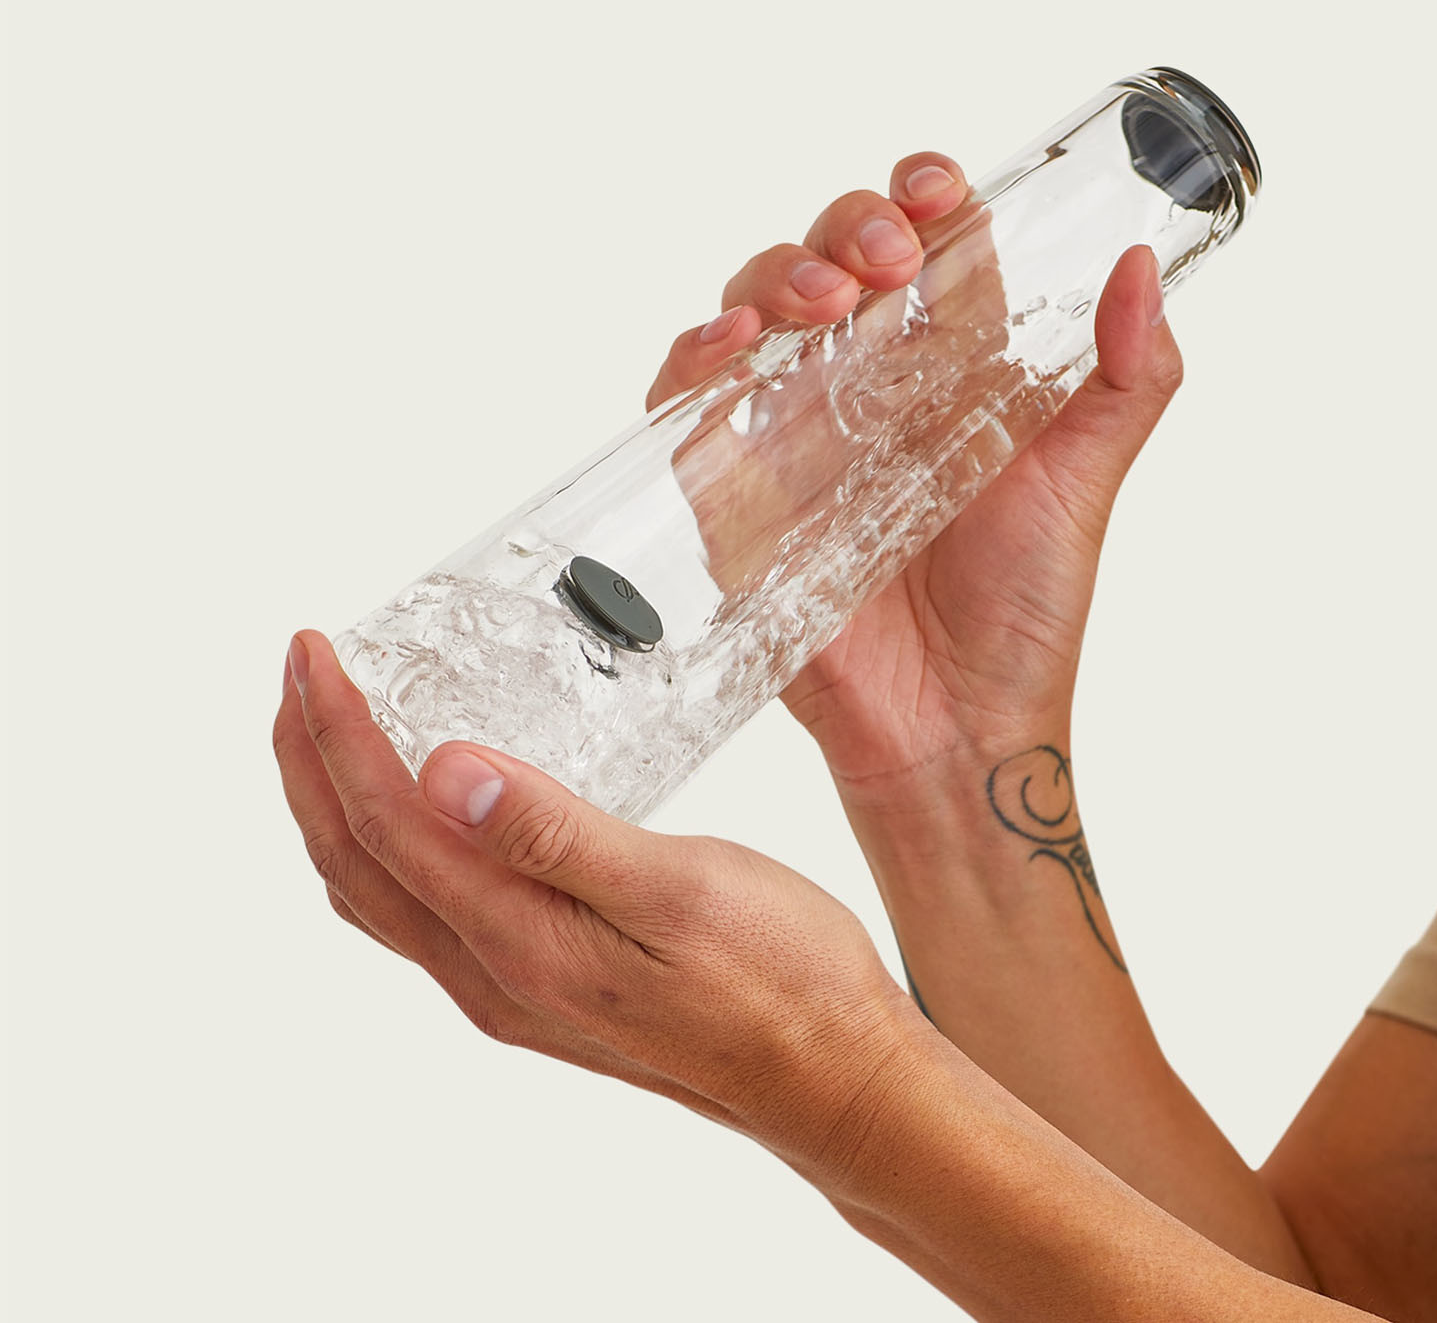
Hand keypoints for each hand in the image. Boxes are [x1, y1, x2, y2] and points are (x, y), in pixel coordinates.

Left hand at [272, 630, 915, 1171]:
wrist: (834, 1079)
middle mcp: (493, 977)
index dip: (334, 734)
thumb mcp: (676, 889)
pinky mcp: (546, 984)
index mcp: (518, 946)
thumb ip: (553, 834)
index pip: (385, 825)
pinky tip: (430, 805)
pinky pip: (430, 907)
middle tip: (307, 671)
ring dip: (341, 804)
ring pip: (385, 890)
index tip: (316, 651)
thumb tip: (441, 771)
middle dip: (309, 763)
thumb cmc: (780, 982)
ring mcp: (514, 989)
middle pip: (356, 862)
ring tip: (339, 725)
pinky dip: (395, 841)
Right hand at [646, 154, 1181, 803]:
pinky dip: (694, 358)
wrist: (955, 725)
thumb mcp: (1085, 483)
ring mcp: (791, 437)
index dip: (918, 200)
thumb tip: (1145, 267)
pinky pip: (687, 404)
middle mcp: (861, 391)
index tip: (939, 195)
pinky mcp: (734, 493)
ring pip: (753, 312)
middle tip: (884, 264)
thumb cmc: (1021, 612)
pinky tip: (732, 345)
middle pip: (827, 261)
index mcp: (944, 373)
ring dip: (774, 278)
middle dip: (845, 229)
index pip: (917, 249)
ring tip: (824, 302)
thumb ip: (1129, 380)